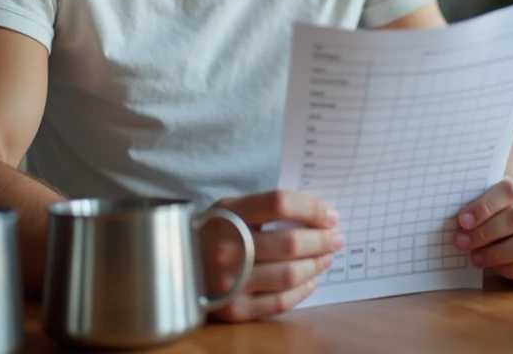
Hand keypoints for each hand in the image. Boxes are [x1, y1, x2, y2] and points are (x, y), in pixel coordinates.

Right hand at [204, 190, 342, 321]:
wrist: (176, 268)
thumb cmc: (213, 233)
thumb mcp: (230, 208)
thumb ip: (266, 207)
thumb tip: (316, 214)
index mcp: (228, 215)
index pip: (279, 203)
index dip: (312, 208)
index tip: (330, 215)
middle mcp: (227, 248)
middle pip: (290, 242)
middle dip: (322, 240)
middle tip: (336, 238)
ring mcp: (232, 281)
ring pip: (290, 274)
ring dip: (316, 265)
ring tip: (326, 257)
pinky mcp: (236, 309)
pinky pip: (281, 301)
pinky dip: (303, 290)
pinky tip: (310, 280)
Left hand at [454, 176, 512, 282]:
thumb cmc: (498, 219)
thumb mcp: (490, 206)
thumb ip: (477, 203)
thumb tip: (451, 212)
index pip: (510, 189)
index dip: (484, 206)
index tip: (462, 221)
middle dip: (485, 232)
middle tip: (461, 242)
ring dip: (495, 253)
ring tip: (475, 257)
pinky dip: (512, 269)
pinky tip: (496, 268)